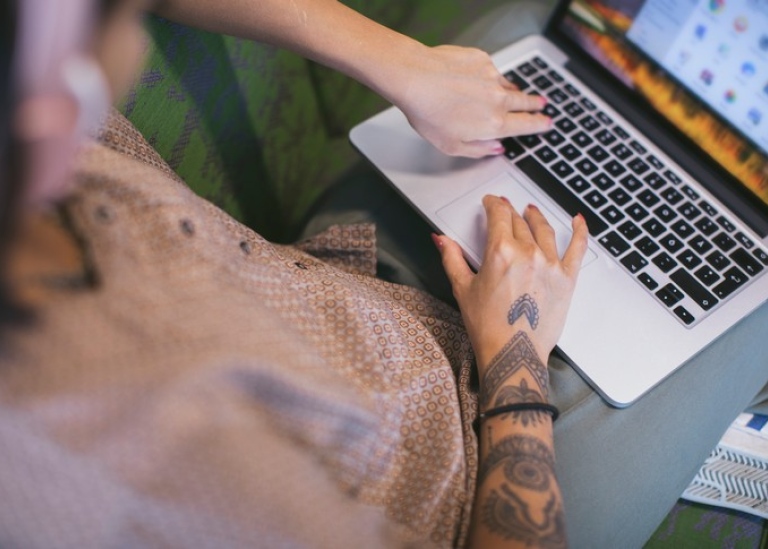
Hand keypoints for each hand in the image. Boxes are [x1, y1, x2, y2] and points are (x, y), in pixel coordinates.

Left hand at [389, 45, 550, 157]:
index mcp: (494, 124)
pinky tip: (475, 79)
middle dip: (534, 105)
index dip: (539, 125)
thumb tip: (495, 148)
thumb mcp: (451, 146)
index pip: (527, 126)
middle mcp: (498, 99)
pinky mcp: (481, 58)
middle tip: (541, 105)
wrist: (415, 77)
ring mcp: (491, 76)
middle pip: (524, 102)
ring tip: (512, 94)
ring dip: (513, 91)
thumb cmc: (428, 112)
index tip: (546, 124)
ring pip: (509, 85)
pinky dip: (488, 76)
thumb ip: (478, 150)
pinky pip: (491, 70)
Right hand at [434, 196, 587, 371]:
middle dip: (510, 212)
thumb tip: (442, 240)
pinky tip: (577, 220)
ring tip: (531, 212)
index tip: (491, 203)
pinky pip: (577, 247)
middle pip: (519, 222)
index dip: (493, 204)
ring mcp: (550, 265)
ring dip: (535, 217)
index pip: (498, 215)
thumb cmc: (488, 327)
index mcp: (500, 252)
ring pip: (544, 230)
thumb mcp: (463, 289)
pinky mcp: (567, 279)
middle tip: (505, 210)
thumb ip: (452, 258)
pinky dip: (579, 231)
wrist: (514, 353)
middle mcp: (527, 253)